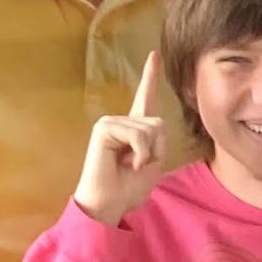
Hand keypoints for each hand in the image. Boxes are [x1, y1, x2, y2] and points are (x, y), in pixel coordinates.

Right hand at [74, 52, 167, 226]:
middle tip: (138, 166)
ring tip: (129, 167)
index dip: (150, 76)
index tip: (154, 54)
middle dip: (157, 148)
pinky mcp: (104, 129)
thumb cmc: (127, 190)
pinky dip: (140, 153)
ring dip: (148, 154)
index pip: (145, 98)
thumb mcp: (152, 164)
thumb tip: (154, 123)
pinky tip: (125, 164)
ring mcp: (110, 123)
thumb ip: (157, 141)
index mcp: (133, 129)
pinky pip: (138, 134)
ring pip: (150, 129)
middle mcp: (121, 121)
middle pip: (158, 123)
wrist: (108, 206)